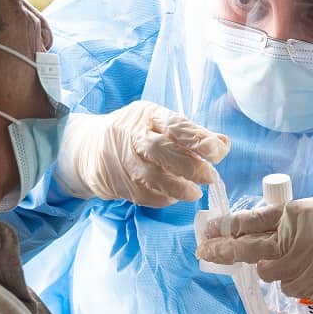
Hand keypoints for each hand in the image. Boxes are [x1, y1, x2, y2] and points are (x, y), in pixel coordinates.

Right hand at [55, 101, 229, 207]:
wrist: (89, 147)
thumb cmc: (137, 133)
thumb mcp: (161, 122)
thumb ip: (193, 133)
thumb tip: (223, 144)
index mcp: (149, 115)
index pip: (176, 125)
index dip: (199, 139)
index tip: (219, 151)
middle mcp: (134, 135)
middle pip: (161, 150)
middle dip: (190, 165)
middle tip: (210, 177)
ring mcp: (124, 160)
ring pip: (152, 177)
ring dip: (178, 188)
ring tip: (195, 193)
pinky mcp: (119, 183)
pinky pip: (144, 195)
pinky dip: (163, 198)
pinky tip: (174, 196)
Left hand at [196, 196, 312, 301]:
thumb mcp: (301, 211)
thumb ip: (270, 221)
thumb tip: (229, 230)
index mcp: (296, 216)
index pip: (252, 225)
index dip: (225, 232)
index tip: (206, 237)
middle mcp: (303, 242)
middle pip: (254, 254)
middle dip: (226, 252)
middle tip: (206, 253)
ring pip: (273, 278)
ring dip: (276, 270)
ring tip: (296, 258)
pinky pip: (293, 291)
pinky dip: (296, 282)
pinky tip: (310, 270)